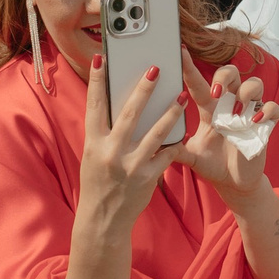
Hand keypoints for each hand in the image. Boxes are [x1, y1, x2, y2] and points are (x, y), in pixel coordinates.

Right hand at [76, 53, 180, 243]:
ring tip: (182, 96)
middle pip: (129, 114)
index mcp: (93, 143)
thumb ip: (105, 133)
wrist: (104, 220)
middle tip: (156, 68)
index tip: (102, 58)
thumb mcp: (93, 155)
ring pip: (155, 133)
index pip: (94, 106)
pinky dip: (175, 143)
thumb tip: (118, 104)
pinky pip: (166, 155)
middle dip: (144, 89)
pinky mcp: (148, 178)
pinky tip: (185, 131)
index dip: (98, 82)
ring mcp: (130, 166)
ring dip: (170, 112)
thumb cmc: (98, 182)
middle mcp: (110, 153)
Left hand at [170, 57, 277, 203]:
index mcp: (210, 109)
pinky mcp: (265, 125)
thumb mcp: (192, 157)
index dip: (190, 67)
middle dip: (224, 76)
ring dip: (246, 92)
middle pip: (230, 73)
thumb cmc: (212, 164)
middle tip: (216, 92)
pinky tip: (254, 121)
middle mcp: (230, 105)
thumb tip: (154, 145)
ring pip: (254, 84)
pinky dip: (266, 111)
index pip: (199, 83)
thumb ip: (176, 150)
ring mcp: (249, 113)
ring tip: (237, 110)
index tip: (180, 52)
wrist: (234, 183)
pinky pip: (272, 108)